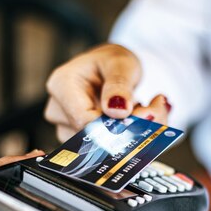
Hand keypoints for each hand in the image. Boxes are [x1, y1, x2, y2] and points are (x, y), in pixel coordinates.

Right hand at [45, 43, 171, 140]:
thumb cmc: (111, 63)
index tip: (140, 118)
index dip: (112, 126)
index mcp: (62, 85)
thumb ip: (119, 85)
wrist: (111, 71)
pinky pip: (103, 147)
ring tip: (142, 110)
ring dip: (129, 133)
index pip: (82, 119)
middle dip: (126, 127)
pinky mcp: (80, 140)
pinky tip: (134, 120)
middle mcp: (59, 109)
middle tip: (152, 110)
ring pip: (99, 145)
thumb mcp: (120, 64)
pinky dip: (126, 136)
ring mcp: (67, 127)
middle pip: (91, 134)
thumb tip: (118, 111)